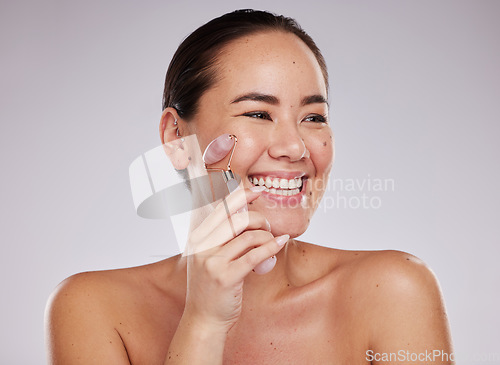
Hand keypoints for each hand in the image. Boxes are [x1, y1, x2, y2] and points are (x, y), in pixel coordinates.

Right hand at [183, 186, 288, 332]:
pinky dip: (271, 247)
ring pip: (249, 236)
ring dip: (267, 237)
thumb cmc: (210, 289)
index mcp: (197, 238)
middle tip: (268, 227)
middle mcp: (201, 246)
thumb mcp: (208, 258)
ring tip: (272, 243)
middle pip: (236, 219)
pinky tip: (280, 244)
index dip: (240, 197)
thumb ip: (222, 239)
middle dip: (258, 219)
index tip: (256, 191)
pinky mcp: (226, 276)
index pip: (220, 209)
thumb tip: (246, 217)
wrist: (203, 320)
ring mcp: (212, 261)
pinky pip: (255, 255)